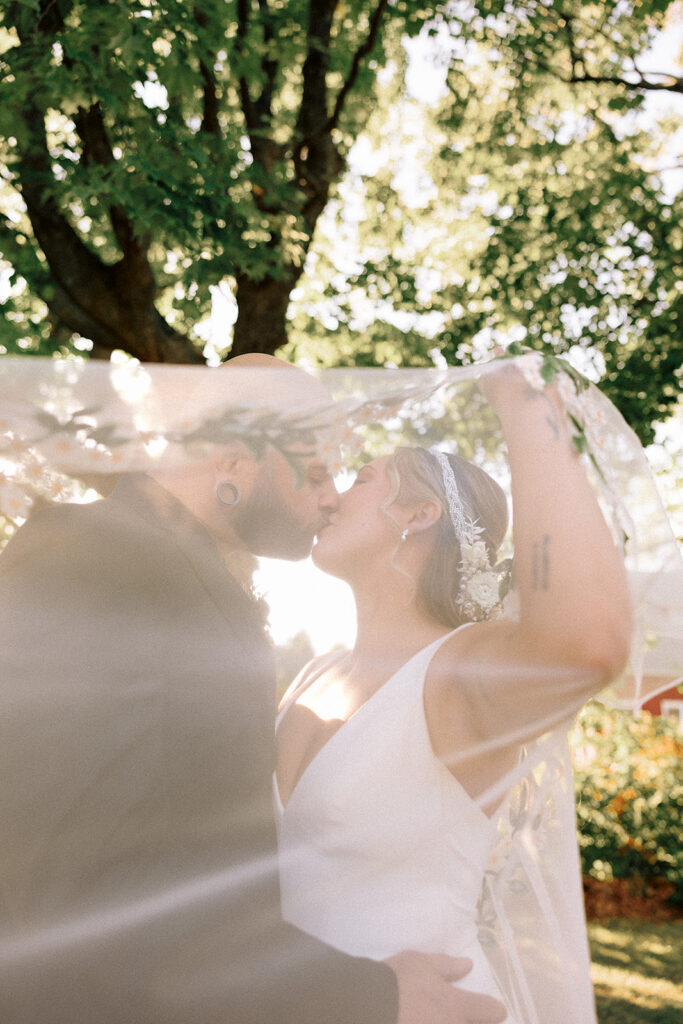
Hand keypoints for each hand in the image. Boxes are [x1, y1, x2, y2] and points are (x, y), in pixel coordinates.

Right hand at [385, 951, 506, 1023]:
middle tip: (461, 1013)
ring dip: (450, 1023)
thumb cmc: (397, 980)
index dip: (494, 1009)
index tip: (495, 1009)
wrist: (367, 1005)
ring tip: (435, 1016)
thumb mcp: (422, 963)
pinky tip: (417, 1021)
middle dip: (473, 1021)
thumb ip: (447, 966)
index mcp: (456, 1006)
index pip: (490, 1011)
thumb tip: (468, 965)